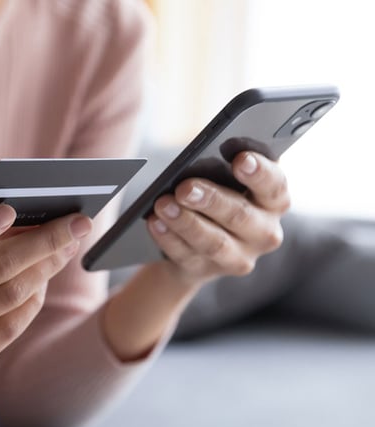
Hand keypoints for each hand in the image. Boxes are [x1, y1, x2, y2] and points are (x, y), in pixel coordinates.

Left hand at [146, 151, 289, 285]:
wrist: (199, 240)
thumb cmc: (217, 194)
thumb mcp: (227, 178)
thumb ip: (224, 165)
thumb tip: (202, 153)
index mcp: (274, 201)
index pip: (274, 185)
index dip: (259, 172)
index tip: (240, 159)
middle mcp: (264, 232)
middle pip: (240, 215)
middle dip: (210, 200)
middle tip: (184, 188)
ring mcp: (238, 257)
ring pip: (213, 242)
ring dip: (185, 222)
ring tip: (162, 204)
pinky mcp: (207, 271)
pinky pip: (186, 255)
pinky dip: (168, 238)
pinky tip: (154, 222)